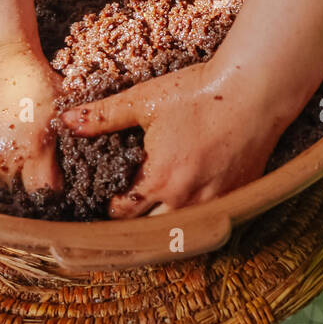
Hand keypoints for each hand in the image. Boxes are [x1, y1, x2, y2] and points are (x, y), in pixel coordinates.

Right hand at [0, 42, 63, 193]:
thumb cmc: (33, 76)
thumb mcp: (63, 103)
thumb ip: (74, 132)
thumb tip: (94, 147)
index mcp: (34, 155)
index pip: (45, 193)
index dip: (51, 185)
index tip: (52, 174)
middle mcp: (4, 165)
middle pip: (18, 189)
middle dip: (26, 177)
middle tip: (29, 155)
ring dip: (2, 172)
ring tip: (9, 147)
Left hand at [59, 56, 303, 215]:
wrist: (255, 93)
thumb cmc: (198, 93)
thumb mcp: (144, 101)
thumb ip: (103, 116)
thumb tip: (67, 121)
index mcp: (158, 180)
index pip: (121, 214)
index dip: (110, 208)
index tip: (106, 199)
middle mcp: (185, 200)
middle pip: (149, 230)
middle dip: (135, 223)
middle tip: (127, 210)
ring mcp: (215, 203)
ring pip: (181, 229)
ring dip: (165, 223)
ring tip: (154, 211)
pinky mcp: (238, 197)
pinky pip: (209, 220)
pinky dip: (196, 217)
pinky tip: (189, 203)